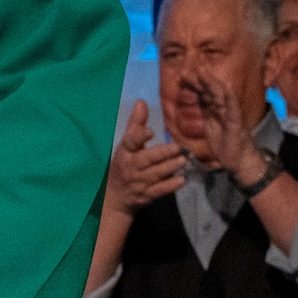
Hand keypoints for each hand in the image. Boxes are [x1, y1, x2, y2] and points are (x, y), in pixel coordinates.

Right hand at [104, 99, 185, 215]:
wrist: (114, 196)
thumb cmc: (124, 164)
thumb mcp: (126, 145)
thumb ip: (135, 124)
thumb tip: (141, 102)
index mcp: (125, 151)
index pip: (131, 142)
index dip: (140, 137)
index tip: (150, 132)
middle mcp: (131, 166)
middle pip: (146, 159)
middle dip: (162, 154)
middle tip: (177, 147)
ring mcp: (139, 182)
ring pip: (155, 174)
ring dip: (169, 167)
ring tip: (183, 161)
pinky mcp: (146, 195)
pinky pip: (159, 190)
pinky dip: (170, 185)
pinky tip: (181, 180)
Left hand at [180, 69, 261, 186]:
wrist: (238, 160)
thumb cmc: (225, 145)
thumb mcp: (209, 127)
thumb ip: (204, 113)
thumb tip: (195, 100)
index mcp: (214, 111)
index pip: (203, 94)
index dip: (193, 84)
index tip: (182, 75)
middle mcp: (222, 109)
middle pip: (210, 91)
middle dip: (199, 80)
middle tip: (187, 70)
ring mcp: (230, 114)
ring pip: (220, 95)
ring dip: (211, 83)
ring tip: (202, 71)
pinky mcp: (236, 123)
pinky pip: (234, 108)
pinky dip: (231, 96)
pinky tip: (228, 86)